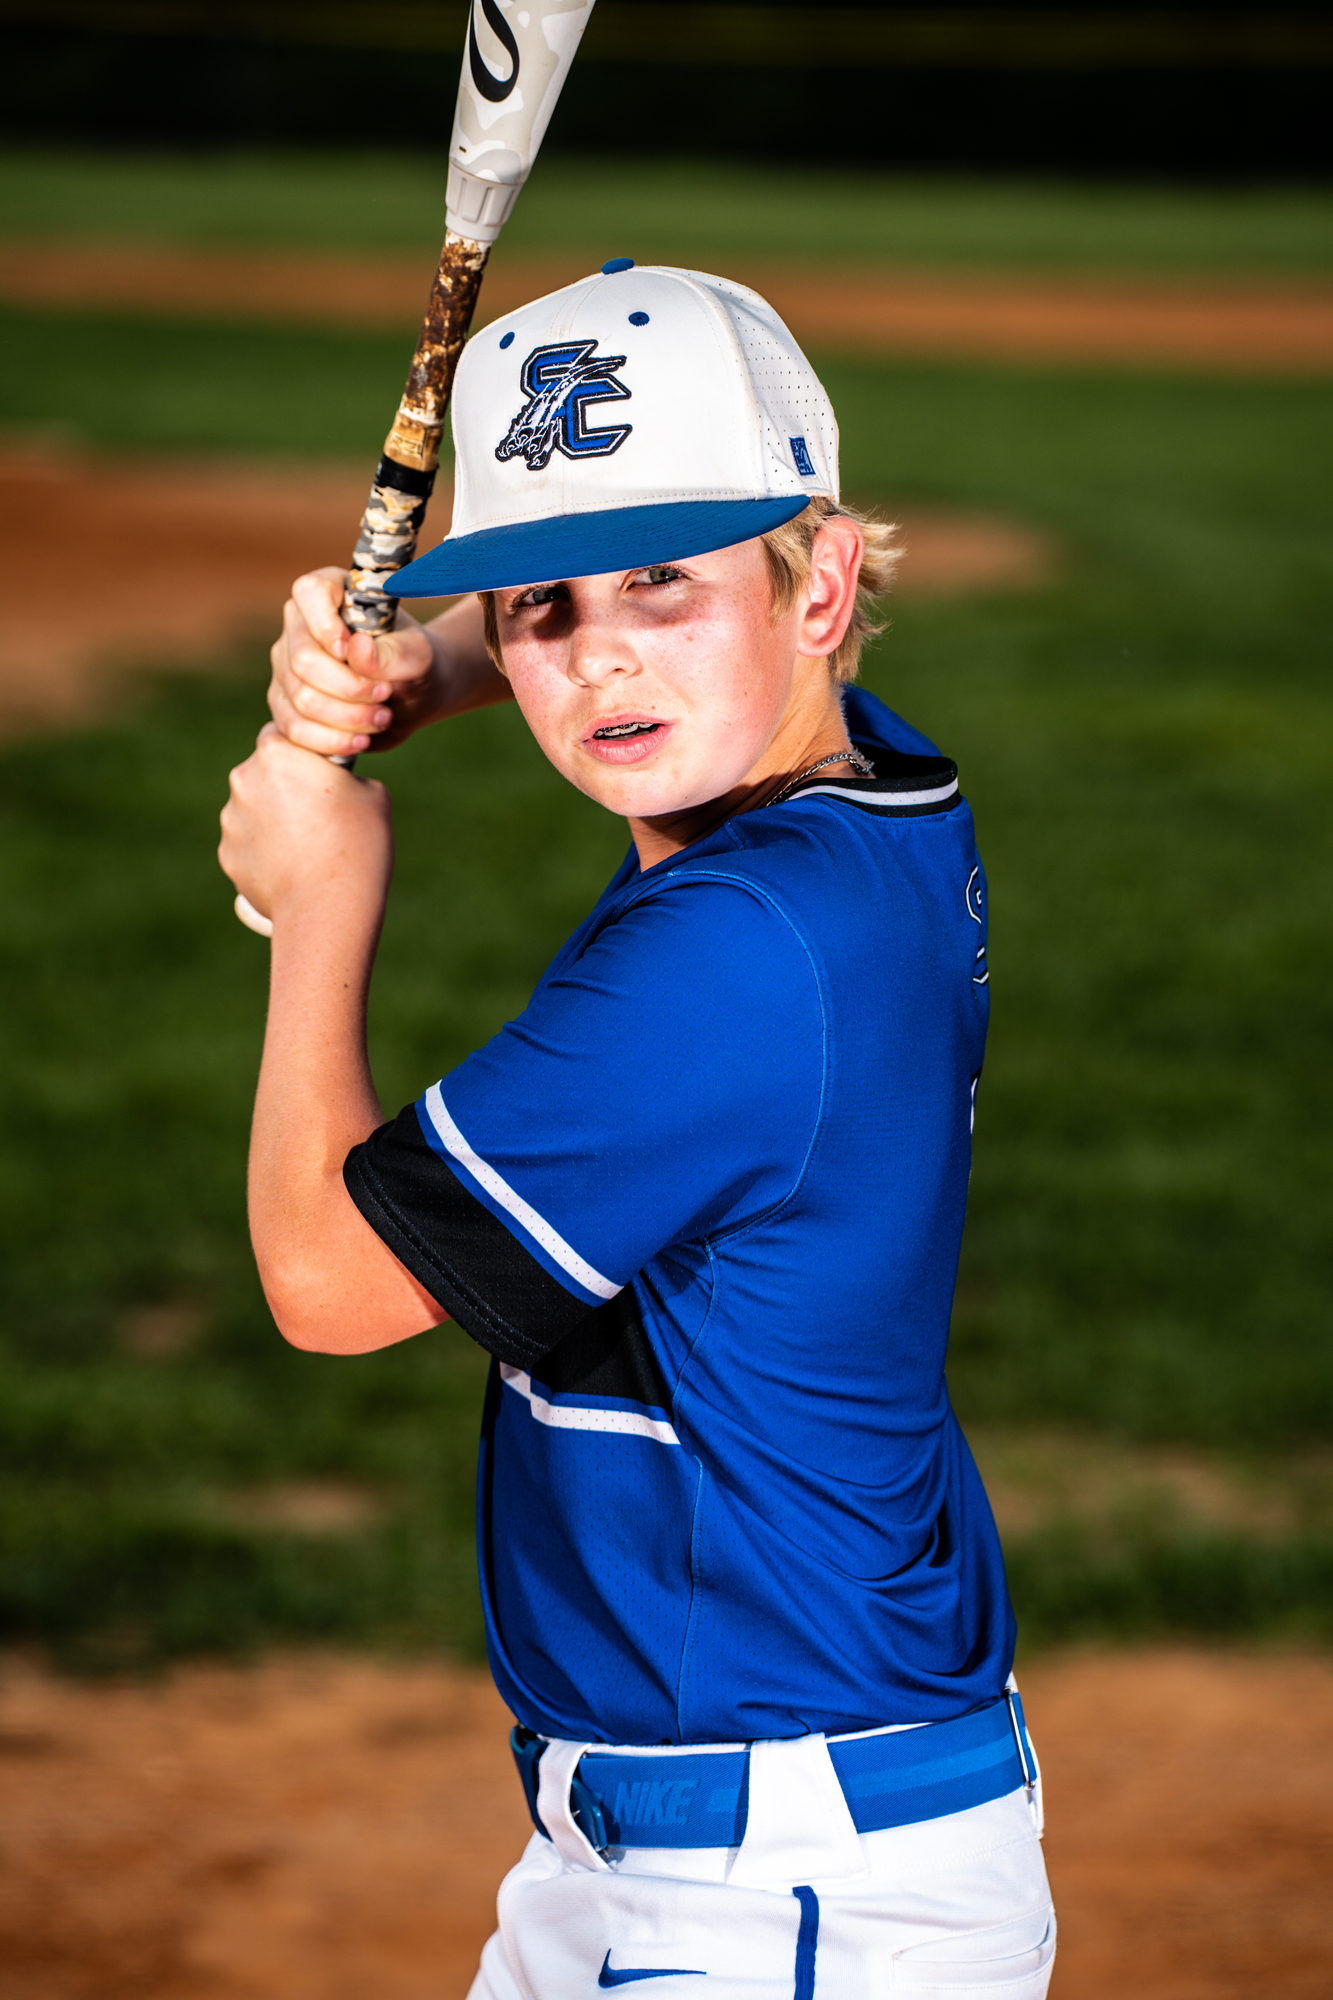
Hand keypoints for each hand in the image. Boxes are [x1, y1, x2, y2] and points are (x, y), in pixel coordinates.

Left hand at [220, 724, 392, 931]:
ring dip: (275, 819)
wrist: (329, 906)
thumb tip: (334, 782)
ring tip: (311, 846)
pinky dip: (267, 852)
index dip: (303, 752)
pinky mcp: (228, 855)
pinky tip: (296, 867)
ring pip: (254, 809)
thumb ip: (344, 776)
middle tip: (321, 811)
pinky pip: (249, 844)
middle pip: (264, 771)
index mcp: (277, 752)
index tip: (322, 771)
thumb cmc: (358, 842)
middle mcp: (244, 779)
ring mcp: (232, 819)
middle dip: (286, 786)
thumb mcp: (372, 792)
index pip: (283, 734)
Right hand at [268, 569, 446, 758]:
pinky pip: (293, 727)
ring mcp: (286, 666)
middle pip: (303, 660)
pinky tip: (360, 741)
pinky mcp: (285, 703)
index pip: (310, 592)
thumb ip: (391, 652)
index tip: (353, 649)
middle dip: (349, 688)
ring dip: (347, 718)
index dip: (327, 625)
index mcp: (330, 594)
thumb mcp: (418, 657)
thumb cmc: (415, 665)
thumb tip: (357, 649)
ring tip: (382, 718)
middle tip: (385, 694)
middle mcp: (299, 626)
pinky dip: (331, 740)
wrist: (413, 698)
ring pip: (300, 699)